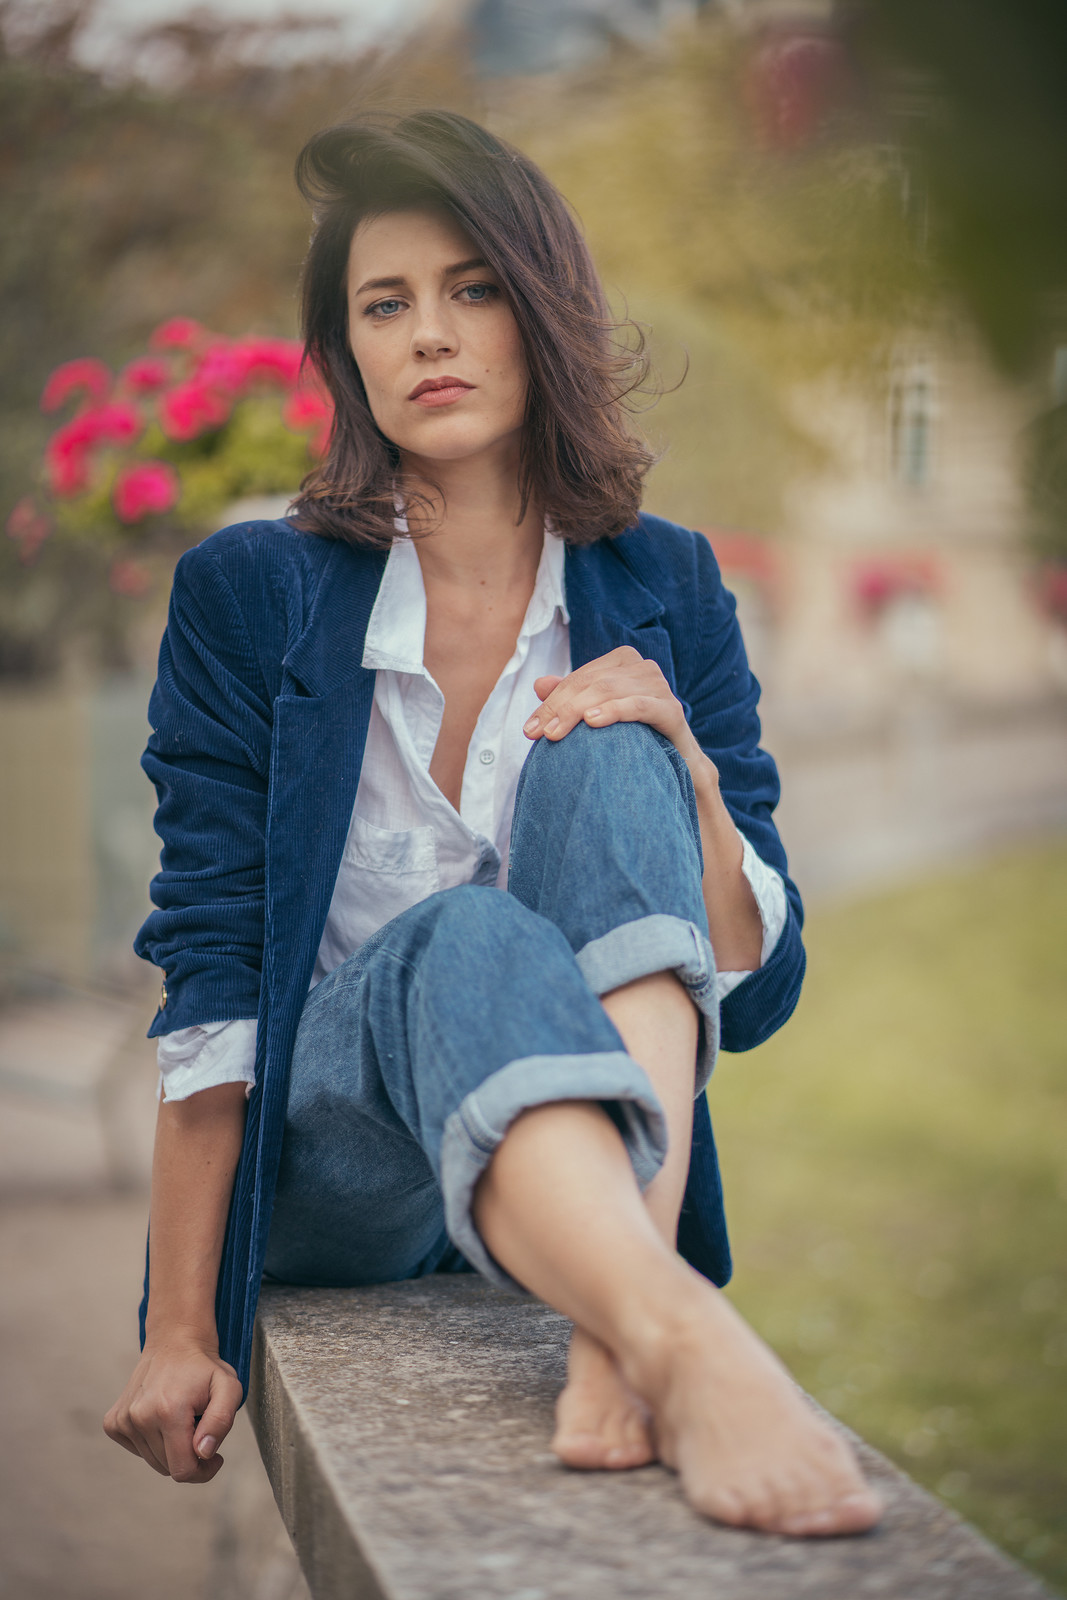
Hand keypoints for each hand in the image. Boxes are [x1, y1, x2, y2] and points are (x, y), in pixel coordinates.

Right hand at [103, 1335, 241, 1482]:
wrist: (174, 1341)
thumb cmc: (204, 1367)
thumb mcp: (229, 1387)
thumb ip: (221, 1421)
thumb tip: (203, 1452)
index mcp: (168, 1411)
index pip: (182, 1471)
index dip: (203, 1472)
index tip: (214, 1456)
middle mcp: (139, 1416)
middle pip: (168, 1468)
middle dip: (188, 1456)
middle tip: (200, 1427)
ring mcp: (123, 1420)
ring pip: (153, 1461)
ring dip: (171, 1448)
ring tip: (182, 1419)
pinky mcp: (113, 1422)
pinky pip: (138, 1451)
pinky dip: (153, 1442)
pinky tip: (163, 1418)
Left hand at [522, 646, 715, 784]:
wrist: (677, 765)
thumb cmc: (633, 738)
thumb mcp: (596, 716)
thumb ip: (571, 698)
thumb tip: (539, 683)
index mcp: (622, 662)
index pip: (578, 678)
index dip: (551, 702)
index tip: (529, 730)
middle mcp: (642, 668)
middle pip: (591, 683)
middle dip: (560, 709)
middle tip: (538, 735)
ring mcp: (660, 686)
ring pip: (610, 691)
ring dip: (578, 711)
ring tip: (556, 733)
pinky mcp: (672, 710)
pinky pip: (640, 705)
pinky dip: (614, 711)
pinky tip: (592, 721)